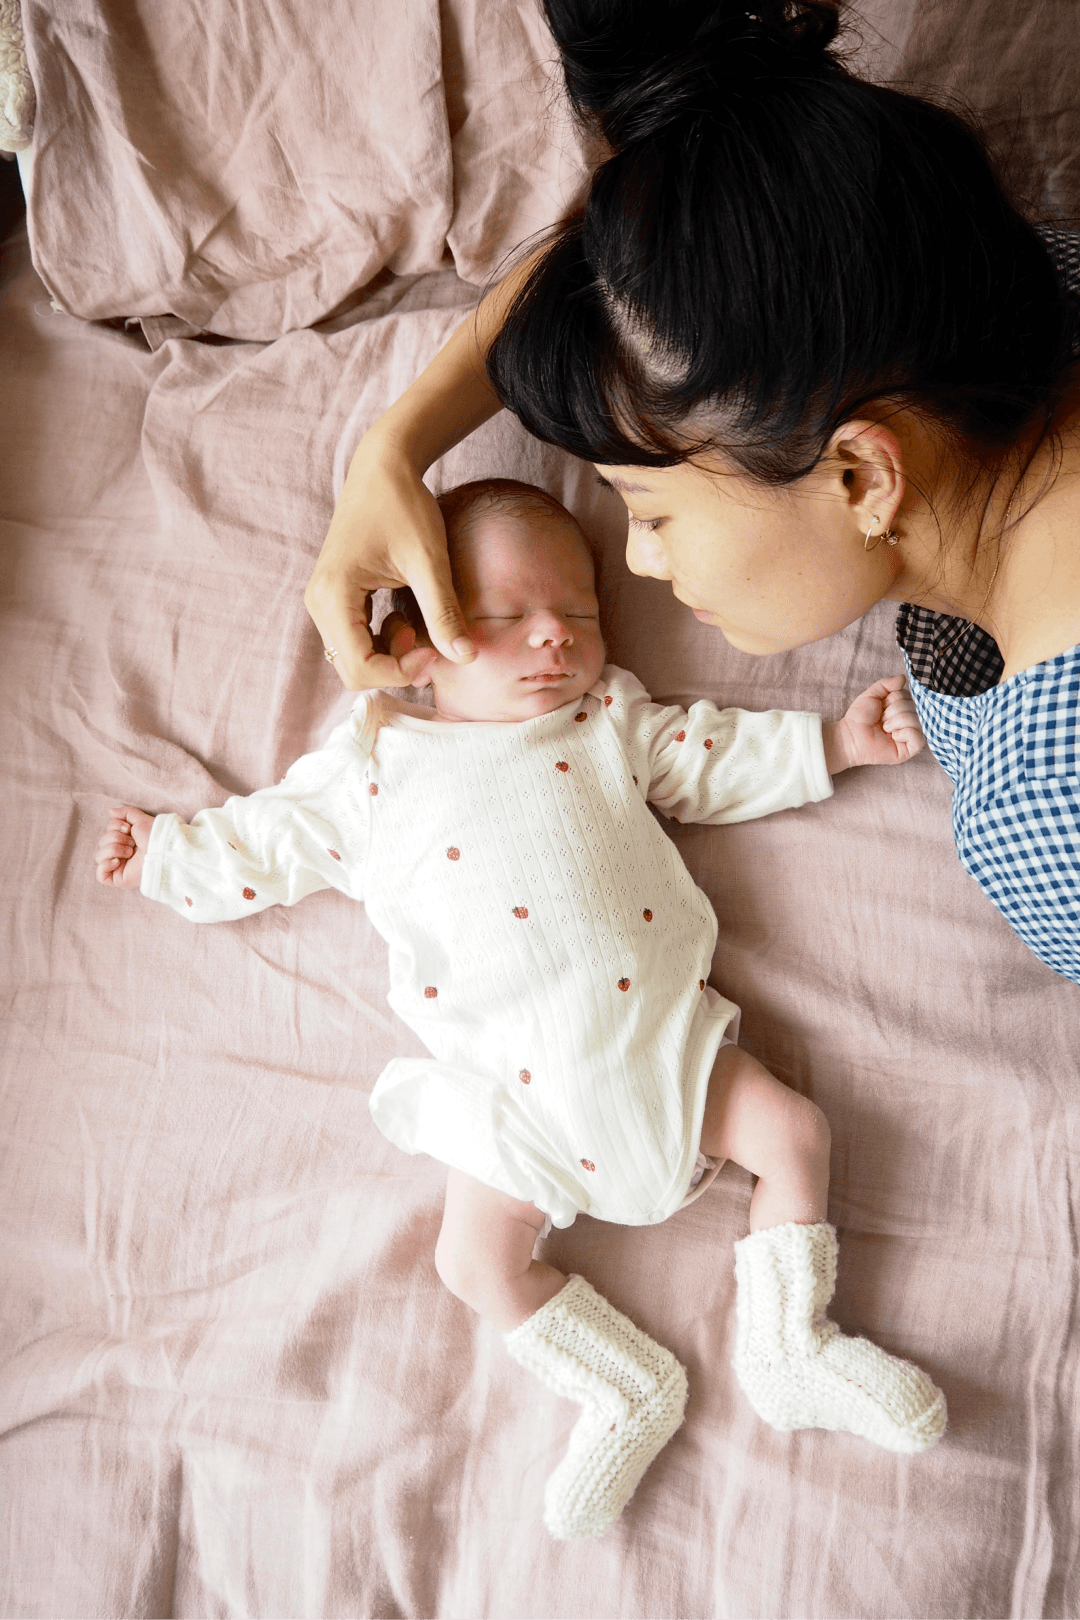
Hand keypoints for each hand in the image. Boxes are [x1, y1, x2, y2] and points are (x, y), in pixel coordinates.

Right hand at [95, 806, 153, 888]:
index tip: (129, 829)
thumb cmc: (155, 836)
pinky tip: (118, 861)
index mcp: (126, 841)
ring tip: (130, 852)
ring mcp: (119, 867)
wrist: (161, 851)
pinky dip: (105, 865)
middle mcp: (121, 853)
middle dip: (116, 838)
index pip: (108, 831)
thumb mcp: (140, 819)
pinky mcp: (119, 879)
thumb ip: (126, 813)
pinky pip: (100, 875)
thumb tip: (110, 812)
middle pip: (102, 842)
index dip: (115, 827)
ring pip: (99, 856)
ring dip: (113, 849)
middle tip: (133, 843)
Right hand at [304, 432, 474, 690]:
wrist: (384, 469)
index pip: (359, 666)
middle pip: (352, 670)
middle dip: (394, 667)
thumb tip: (466, 658)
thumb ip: (444, 611)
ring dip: (389, 656)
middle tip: (429, 644)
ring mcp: (324, 602)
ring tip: (416, 625)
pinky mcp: (335, 600)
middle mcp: (319, 603)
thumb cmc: (404, 506)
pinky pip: (354, 641)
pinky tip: (404, 618)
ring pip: (353, 659)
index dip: (399, 672)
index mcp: (334, 595)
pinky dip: (382, 642)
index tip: (433, 653)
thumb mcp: (429, 560)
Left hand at [823, 676, 925, 772]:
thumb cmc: (860, 717)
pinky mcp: (911, 749)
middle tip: (881, 721)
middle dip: (892, 711)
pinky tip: (893, 737)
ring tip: (884, 729)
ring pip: (915, 720)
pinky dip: (903, 734)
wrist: (850, 736)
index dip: (892, 699)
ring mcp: (911, 734)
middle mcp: (910, 720)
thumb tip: (903, 677)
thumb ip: (886, 683)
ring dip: (894, 722)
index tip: (881, 708)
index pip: (908, 695)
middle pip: (912, 706)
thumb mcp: (872, 694)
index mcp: (903, 707)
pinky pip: (918, 737)